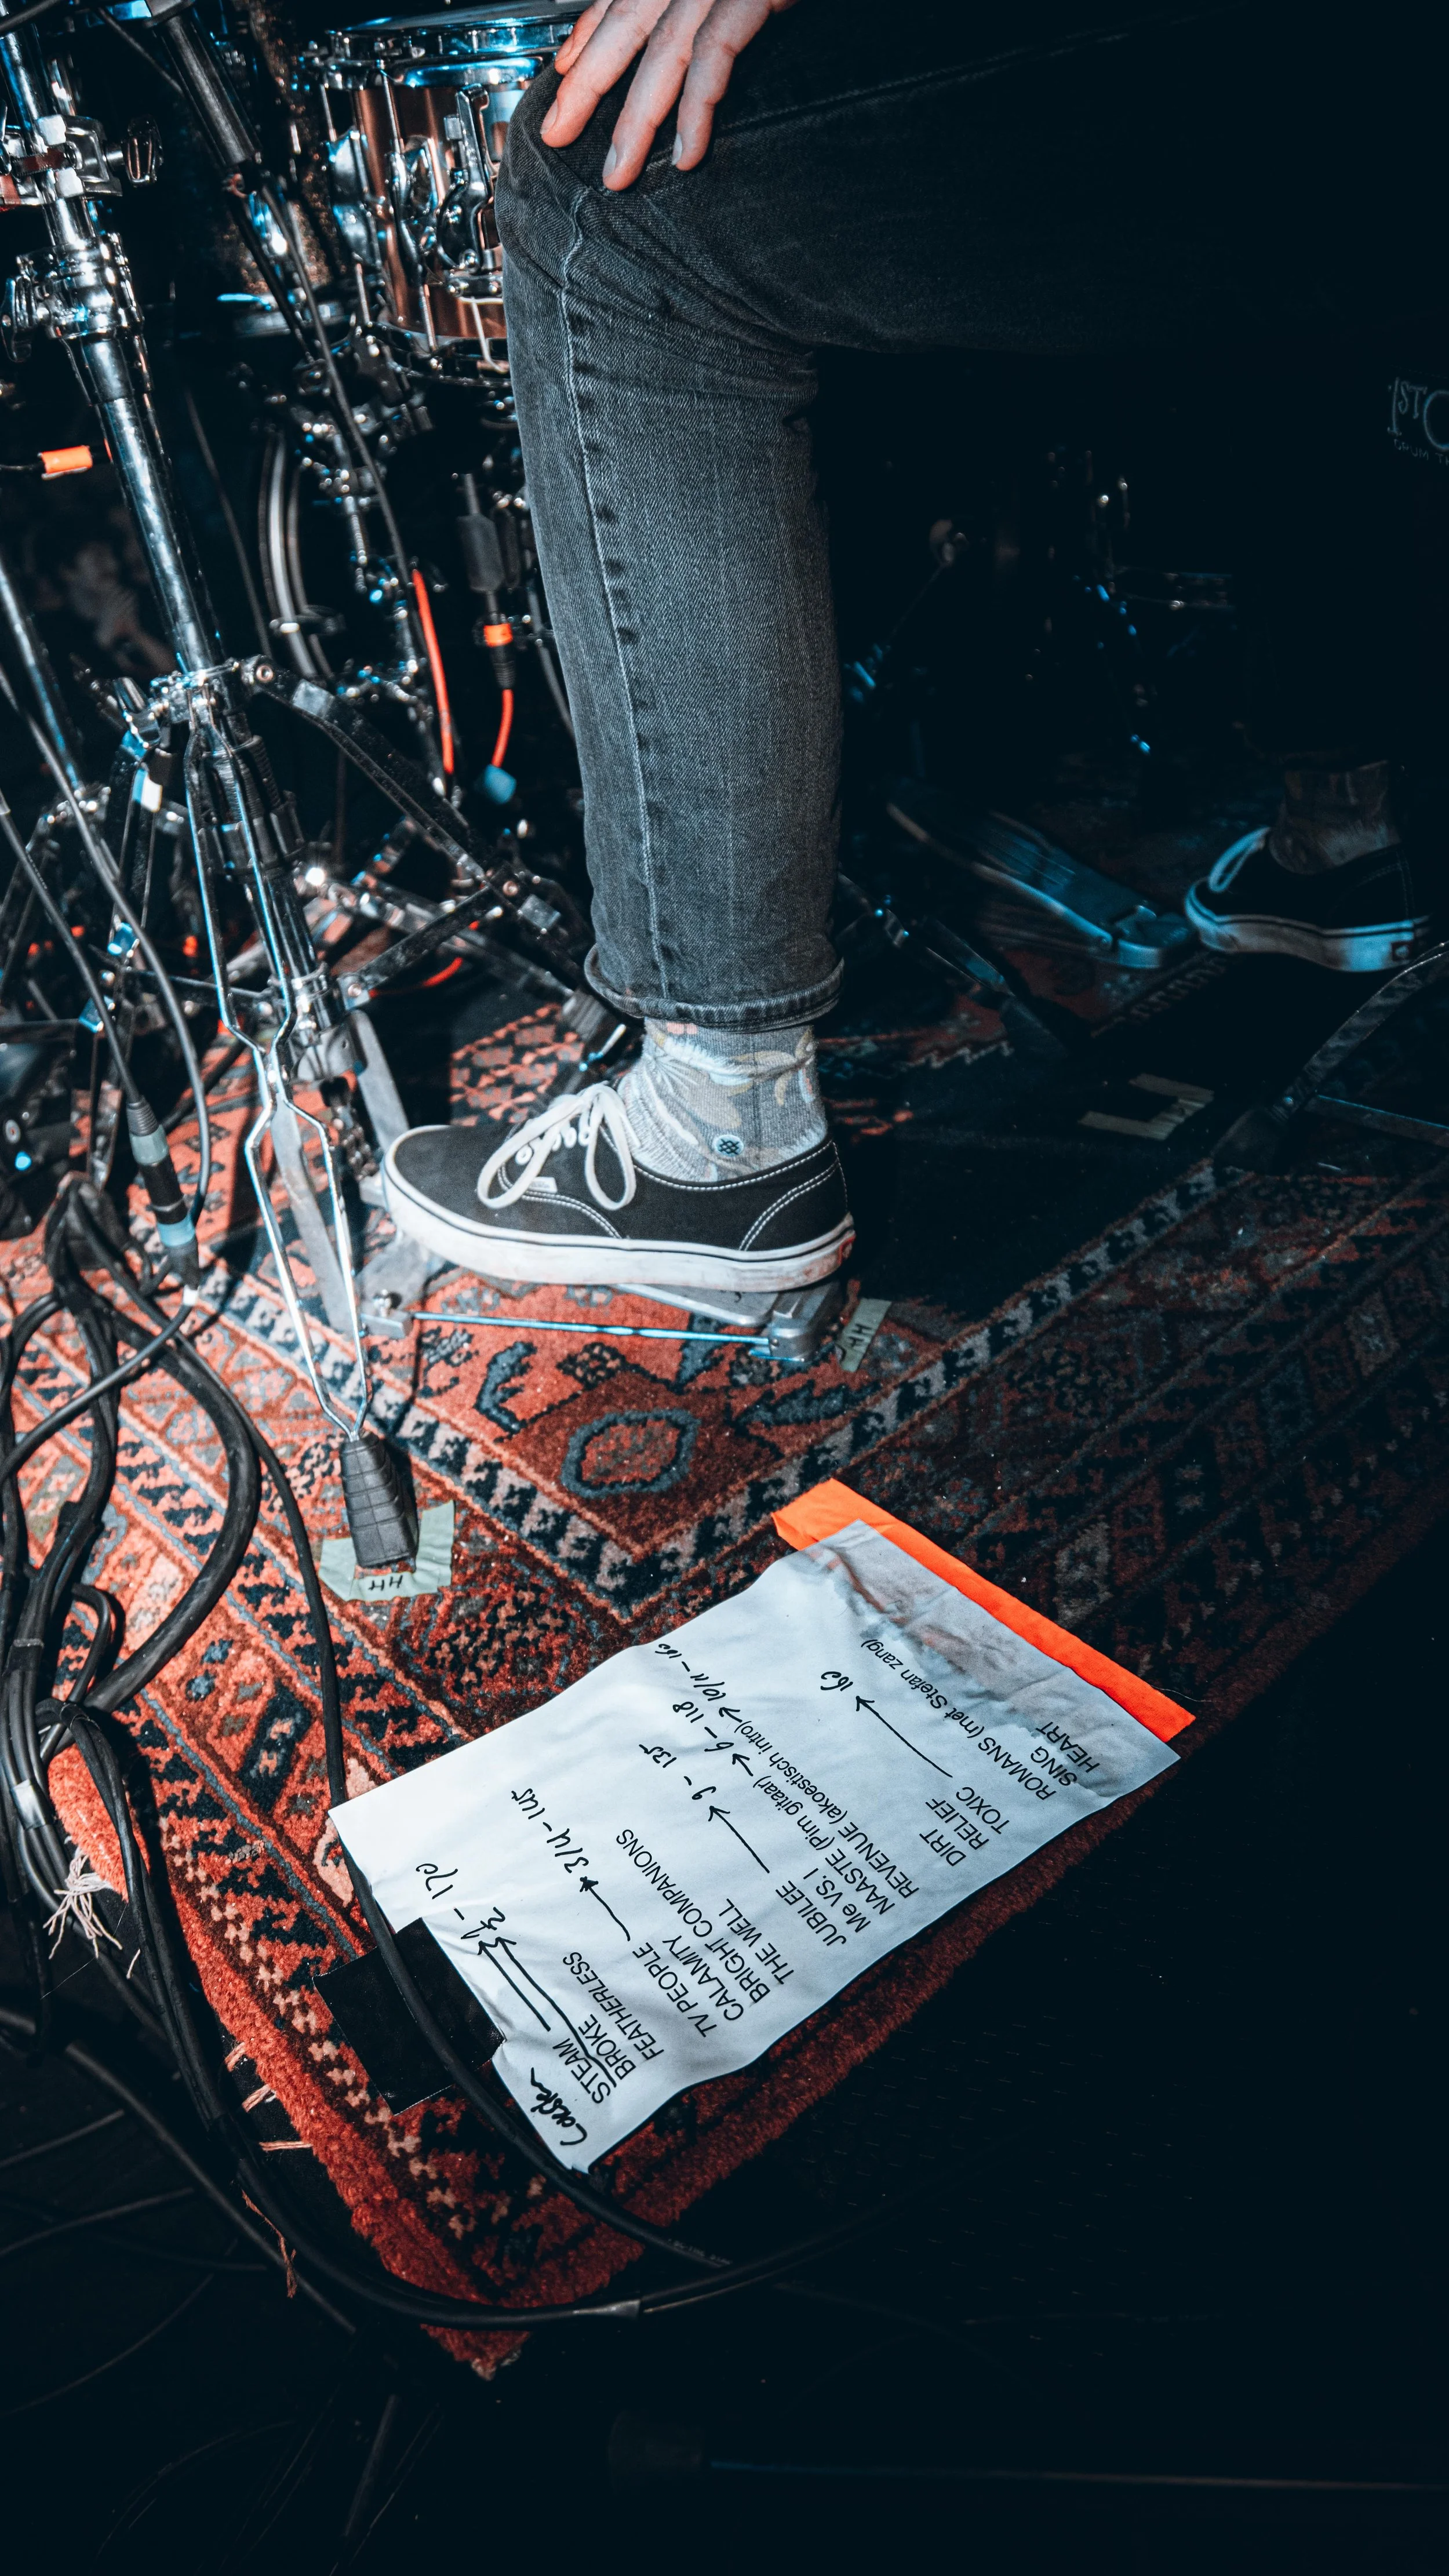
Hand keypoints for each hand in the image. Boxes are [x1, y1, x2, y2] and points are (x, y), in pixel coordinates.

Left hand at [540, 0, 800, 190]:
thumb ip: (699, 10)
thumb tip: (672, 45)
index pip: (615, 2)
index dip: (585, 41)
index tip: (562, 78)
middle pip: (622, 29)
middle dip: (586, 87)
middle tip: (557, 136)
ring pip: (662, 55)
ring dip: (637, 119)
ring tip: (618, 172)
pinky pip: (715, 58)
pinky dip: (698, 107)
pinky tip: (687, 152)